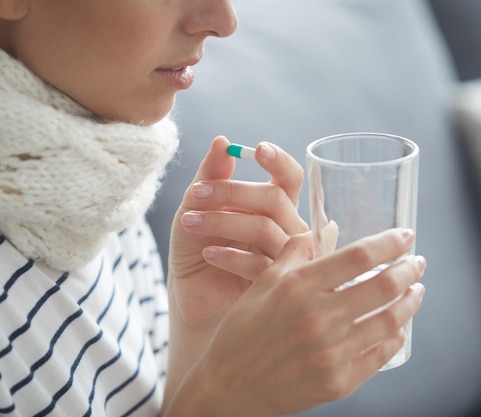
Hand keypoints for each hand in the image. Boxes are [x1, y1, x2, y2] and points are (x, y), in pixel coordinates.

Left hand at [168, 135, 307, 329]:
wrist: (190, 294)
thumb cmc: (196, 247)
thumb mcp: (196, 206)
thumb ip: (212, 175)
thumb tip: (222, 141)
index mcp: (275, 205)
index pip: (290, 178)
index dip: (279, 161)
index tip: (258, 149)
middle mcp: (288, 228)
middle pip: (274, 199)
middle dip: (232, 192)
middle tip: (195, 194)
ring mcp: (286, 258)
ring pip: (265, 228)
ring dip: (222, 221)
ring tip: (189, 223)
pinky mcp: (277, 285)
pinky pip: (261, 264)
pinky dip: (230, 256)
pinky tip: (207, 254)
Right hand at [169, 228, 425, 416]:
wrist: (230, 387)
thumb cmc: (242, 334)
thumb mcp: (261, 285)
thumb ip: (291, 255)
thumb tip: (314, 233)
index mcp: (298, 288)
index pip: (358, 256)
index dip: (389, 243)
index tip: (405, 236)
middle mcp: (318, 318)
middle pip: (383, 286)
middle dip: (408, 269)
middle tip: (416, 262)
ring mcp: (331, 353)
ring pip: (390, 321)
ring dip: (410, 302)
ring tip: (415, 291)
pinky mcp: (338, 382)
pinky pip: (380, 354)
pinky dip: (395, 336)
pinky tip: (397, 326)